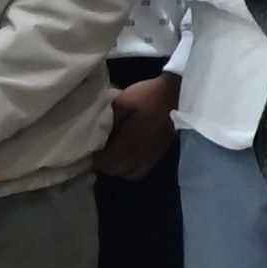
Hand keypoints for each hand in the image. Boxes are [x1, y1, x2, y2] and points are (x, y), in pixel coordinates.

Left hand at [96, 71, 179, 185]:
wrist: (176, 93)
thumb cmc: (146, 96)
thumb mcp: (120, 102)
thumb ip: (106, 120)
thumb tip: (95, 134)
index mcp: (128, 141)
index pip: (105, 162)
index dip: (95, 159)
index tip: (90, 151)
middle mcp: (140, 154)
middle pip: (116, 171)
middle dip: (105, 165)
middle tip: (100, 154)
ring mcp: (152, 156)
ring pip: (129, 174)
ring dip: (119, 169)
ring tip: (114, 158)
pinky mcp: (160, 154)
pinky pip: (142, 170)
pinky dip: (133, 169)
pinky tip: (129, 158)